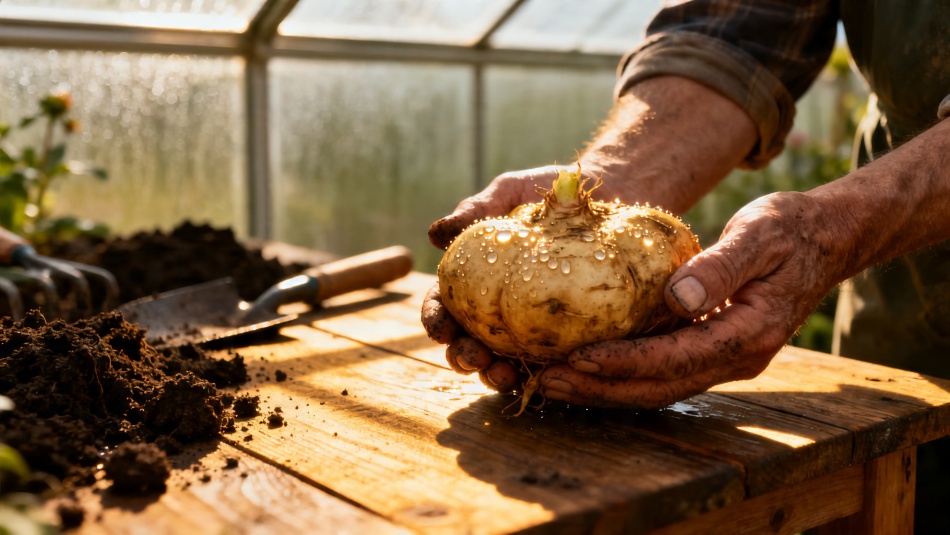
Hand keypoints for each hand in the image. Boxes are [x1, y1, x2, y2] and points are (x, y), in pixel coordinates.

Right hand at [425, 163, 623, 390]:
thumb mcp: (509, 192)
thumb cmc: (551, 192)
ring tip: (502, 376)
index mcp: (474, 278)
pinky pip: (548, 364)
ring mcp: (530, 326)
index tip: (440, 328)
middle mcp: (497, 308)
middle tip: (472, 357)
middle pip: (467, 342)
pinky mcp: (567, 336)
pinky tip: (541, 380)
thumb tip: (435, 234)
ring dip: (494, 375)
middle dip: (462, 356)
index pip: (445, 304)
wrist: (613, 193)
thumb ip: (475, 210)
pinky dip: (538, 377)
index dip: (436, 319)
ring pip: (502, 362)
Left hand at [536, 191, 843, 408]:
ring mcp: (724, 360)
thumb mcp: (760, 234)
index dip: (623, 362)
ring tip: (549, 381)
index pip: (675, 359)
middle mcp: (736, 358)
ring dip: (602, 389)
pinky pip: (660, 373)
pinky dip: (619, 374)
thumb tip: (678, 298)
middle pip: (658, 388)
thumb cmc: (790, 229)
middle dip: (599, 388)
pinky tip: (582, 367)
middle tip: (544, 381)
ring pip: (656, 388)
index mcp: (749, 334)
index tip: (576, 358)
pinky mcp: (711, 350)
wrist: (825, 238)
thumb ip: (721, 266)